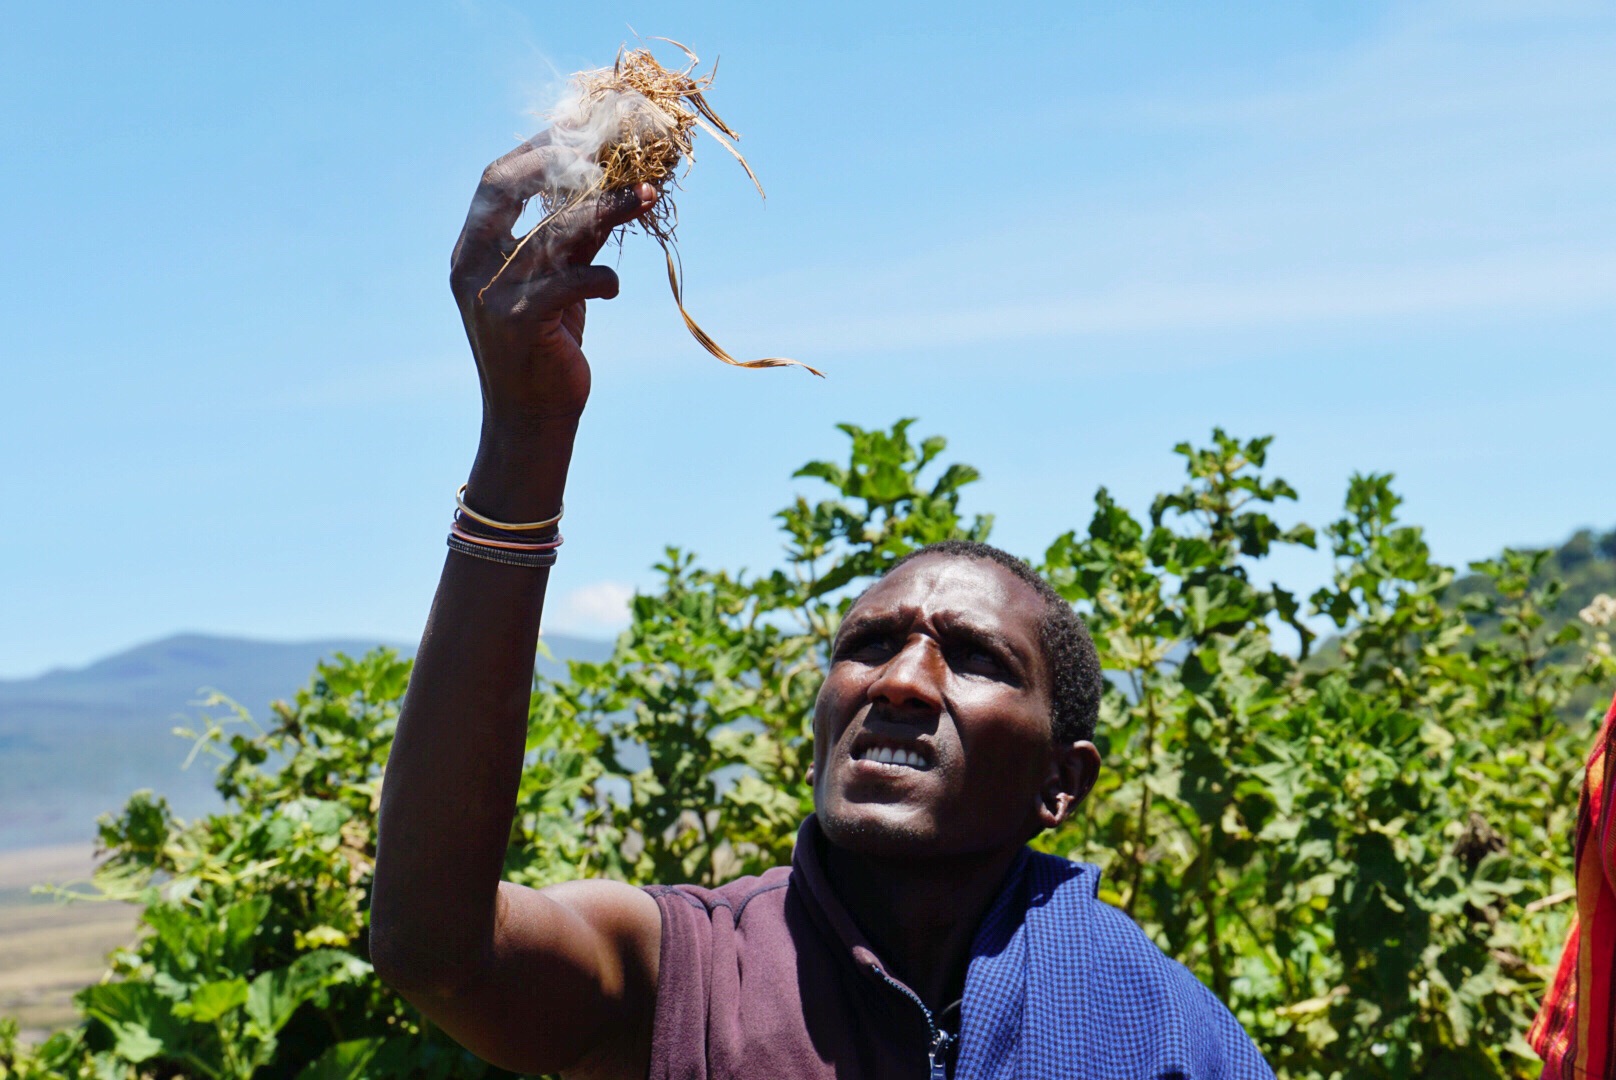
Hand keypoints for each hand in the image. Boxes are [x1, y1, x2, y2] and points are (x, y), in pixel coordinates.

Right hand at [449, 130, 658, 426]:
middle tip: (613, 152)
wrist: (530, 420)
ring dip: (606, 209)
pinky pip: (571, 282)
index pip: (496, 180)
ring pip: (553, 232)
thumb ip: (566, 239)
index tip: (583, 129)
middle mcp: (471, 265)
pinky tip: (613, 286)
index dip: (537, 149)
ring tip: (645, 195)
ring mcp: (492, 293)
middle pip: (511, 188)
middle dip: (562, 163)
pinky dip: (601, 277)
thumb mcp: (550, 283)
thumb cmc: (544, 348)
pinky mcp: (521, 322)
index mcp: (470, 250)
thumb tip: (610, 188)